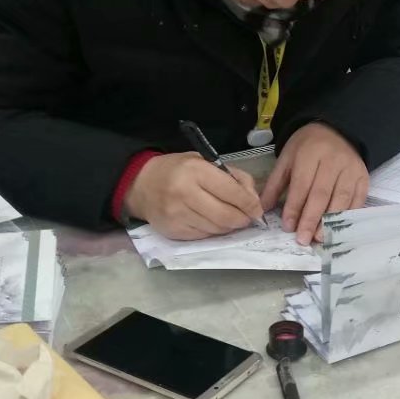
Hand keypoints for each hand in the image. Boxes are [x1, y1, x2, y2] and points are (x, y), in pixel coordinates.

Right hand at [124, 153, 263, 239]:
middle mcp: (185, 193)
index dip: (250, 204)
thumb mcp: (205, 162)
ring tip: (231, 219)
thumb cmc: (178, 170)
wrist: (142, 185)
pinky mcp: (173, 231)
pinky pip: (203, 236)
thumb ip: (233, 177)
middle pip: (226, 216)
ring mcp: (177, 215)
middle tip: (247, 218)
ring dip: (230, 227)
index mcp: (195, 171)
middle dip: (243, 219)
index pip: (232, 192)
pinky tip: (212, 222)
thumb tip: (253, 201)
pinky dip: (214, 231)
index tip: (257, 209)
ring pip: (217, 229)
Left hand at [261, 123, 368, 243]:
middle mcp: (333, 161)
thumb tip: (263, 209)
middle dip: (311, 219)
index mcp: (310, 154)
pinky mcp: (363, 177)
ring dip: (330, 222)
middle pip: (321, 194)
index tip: (288, 226)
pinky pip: (357, 200)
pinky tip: (338, 229)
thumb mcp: (287, 159)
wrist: (335, 130)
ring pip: (341, 199)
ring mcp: (351, 170)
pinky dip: (348, 216)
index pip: (302, 185)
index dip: (295, 207)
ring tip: (319, 238)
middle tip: (303, 239)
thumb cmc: (307, 147)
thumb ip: (275, 184)